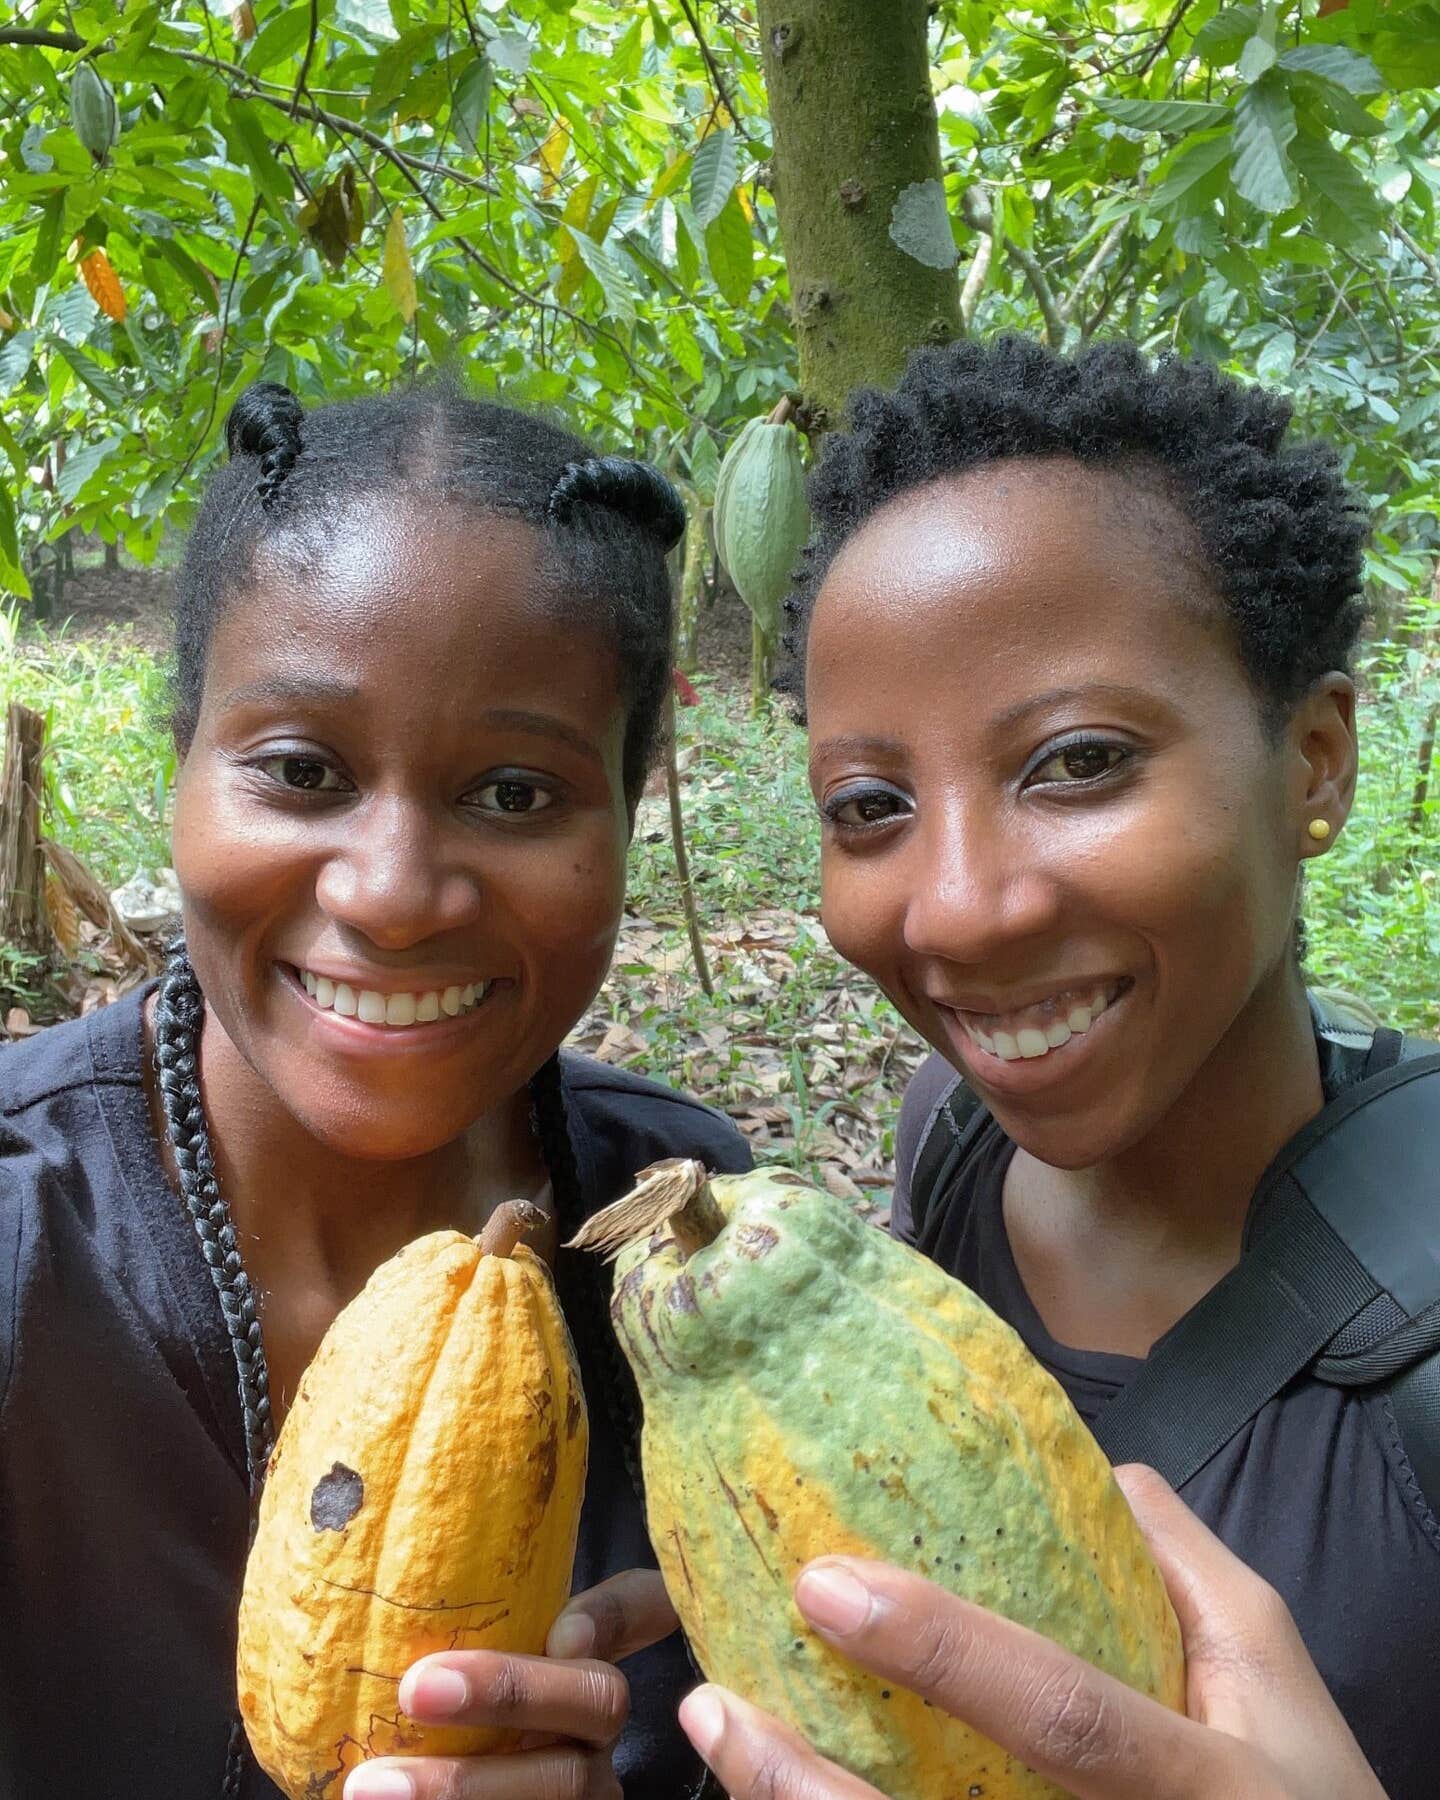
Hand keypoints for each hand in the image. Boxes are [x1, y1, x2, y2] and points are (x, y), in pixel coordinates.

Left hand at [341, 1568, 679, 1798]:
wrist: (471, 1783)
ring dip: (465, 1784)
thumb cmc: (451, 1700)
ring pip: (565, 1782)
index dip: (617, 1610)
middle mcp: (603, 1721)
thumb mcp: (476, 1650)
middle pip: (599, 1698)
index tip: (565, 1629)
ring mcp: (591, 1785)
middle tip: (416, 1689)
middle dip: (510, 1693)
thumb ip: (465, 1615)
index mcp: (591, 1656)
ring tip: (373, 1787)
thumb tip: (357, 1529)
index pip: (643, 1604)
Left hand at [678, 1465, 1386, 1799]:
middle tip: (718, 1700)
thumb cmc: (1300, 1794)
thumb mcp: (1273, 1674)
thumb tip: (1108, 1473)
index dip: (945, 1653)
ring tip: (717, 1731)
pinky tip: (770, 1781)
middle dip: (813, 1781)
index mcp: (1191, 1783)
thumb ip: (1189, 1573)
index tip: (829, 1584)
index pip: (1059, 1716)